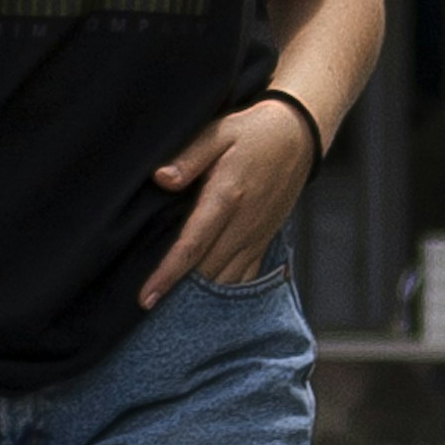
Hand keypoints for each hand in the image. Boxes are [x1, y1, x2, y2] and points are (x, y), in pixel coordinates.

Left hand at [138, 93, 318, 307]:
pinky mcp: (264, 240)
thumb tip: (161, 179)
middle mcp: (243, 224)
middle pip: (207, 272)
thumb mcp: (218, 132)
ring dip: (201, 298)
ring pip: (226, 280)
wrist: (298, 135)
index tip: (146, 298)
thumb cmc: (251, 132)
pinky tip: (204, 303)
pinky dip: (225, 293)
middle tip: (148, 309)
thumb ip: (188, 157)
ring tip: (170, 312)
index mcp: (226, 197)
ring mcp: (256, 236)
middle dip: (178, 294)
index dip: (167, 274)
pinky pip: (245, 278)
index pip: (192, 245)